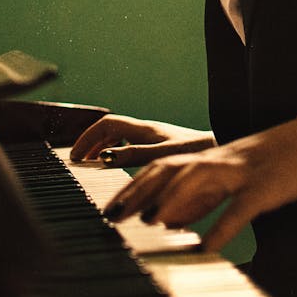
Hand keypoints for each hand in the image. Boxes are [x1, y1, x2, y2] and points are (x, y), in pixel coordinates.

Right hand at [70, 113, 215, 166]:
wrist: (222, 151)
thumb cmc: (197, 153)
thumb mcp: (162, 156)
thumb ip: (133, 156)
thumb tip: (103, 158)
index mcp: (144, 130)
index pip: (107, 125)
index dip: (88, 137)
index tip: (75, 156)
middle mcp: (148, 131)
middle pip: (111, 130)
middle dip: (92, 142)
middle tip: (79, 161)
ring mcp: (156, 138)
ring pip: (122, 138)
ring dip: (104, 148)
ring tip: (93, 165)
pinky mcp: (164, 148)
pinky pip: (133, 146)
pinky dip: (120, 154)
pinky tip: (122, 172)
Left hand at [102, 117, 296, 252]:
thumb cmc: (274, 166)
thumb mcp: (232, 181)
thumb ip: (201, 199)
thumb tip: (168, 223)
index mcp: (211, 158)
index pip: (163, 167)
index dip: (133, 186)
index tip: (109, 210)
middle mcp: (220, 161)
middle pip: (171, 168)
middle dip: (138, 191)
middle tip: (113, 217)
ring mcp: (243, 172)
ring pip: (200, 178)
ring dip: (171, 201)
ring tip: (148, 224)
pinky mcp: (266, 188)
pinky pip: (240, 209)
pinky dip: (221, 228)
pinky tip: (206, 249)